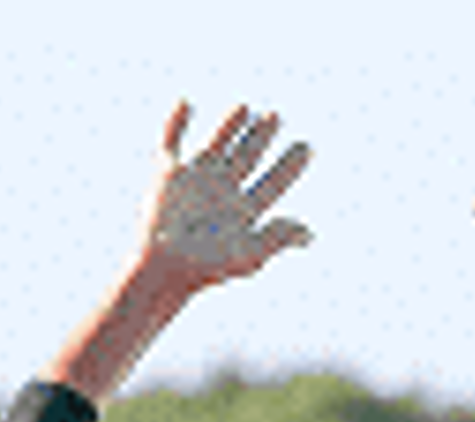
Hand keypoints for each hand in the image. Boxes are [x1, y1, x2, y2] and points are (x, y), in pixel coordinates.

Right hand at [136, 104, 311, 289]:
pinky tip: (185, 102)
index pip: (273, 183)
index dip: (289, 166)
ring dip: (229, 124)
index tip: (307, 148)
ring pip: (217, 143)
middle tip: (275, 116)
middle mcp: (223, 191)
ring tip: (244, 107)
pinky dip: (175, 121)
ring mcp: (196, 179)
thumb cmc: (207, 267)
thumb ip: (278, 238)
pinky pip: (171, 139)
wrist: (164, 266)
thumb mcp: (249, 254)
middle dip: (261, 137)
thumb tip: (310, 233)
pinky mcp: (167, 172)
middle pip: (248, 157)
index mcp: (245, 211)